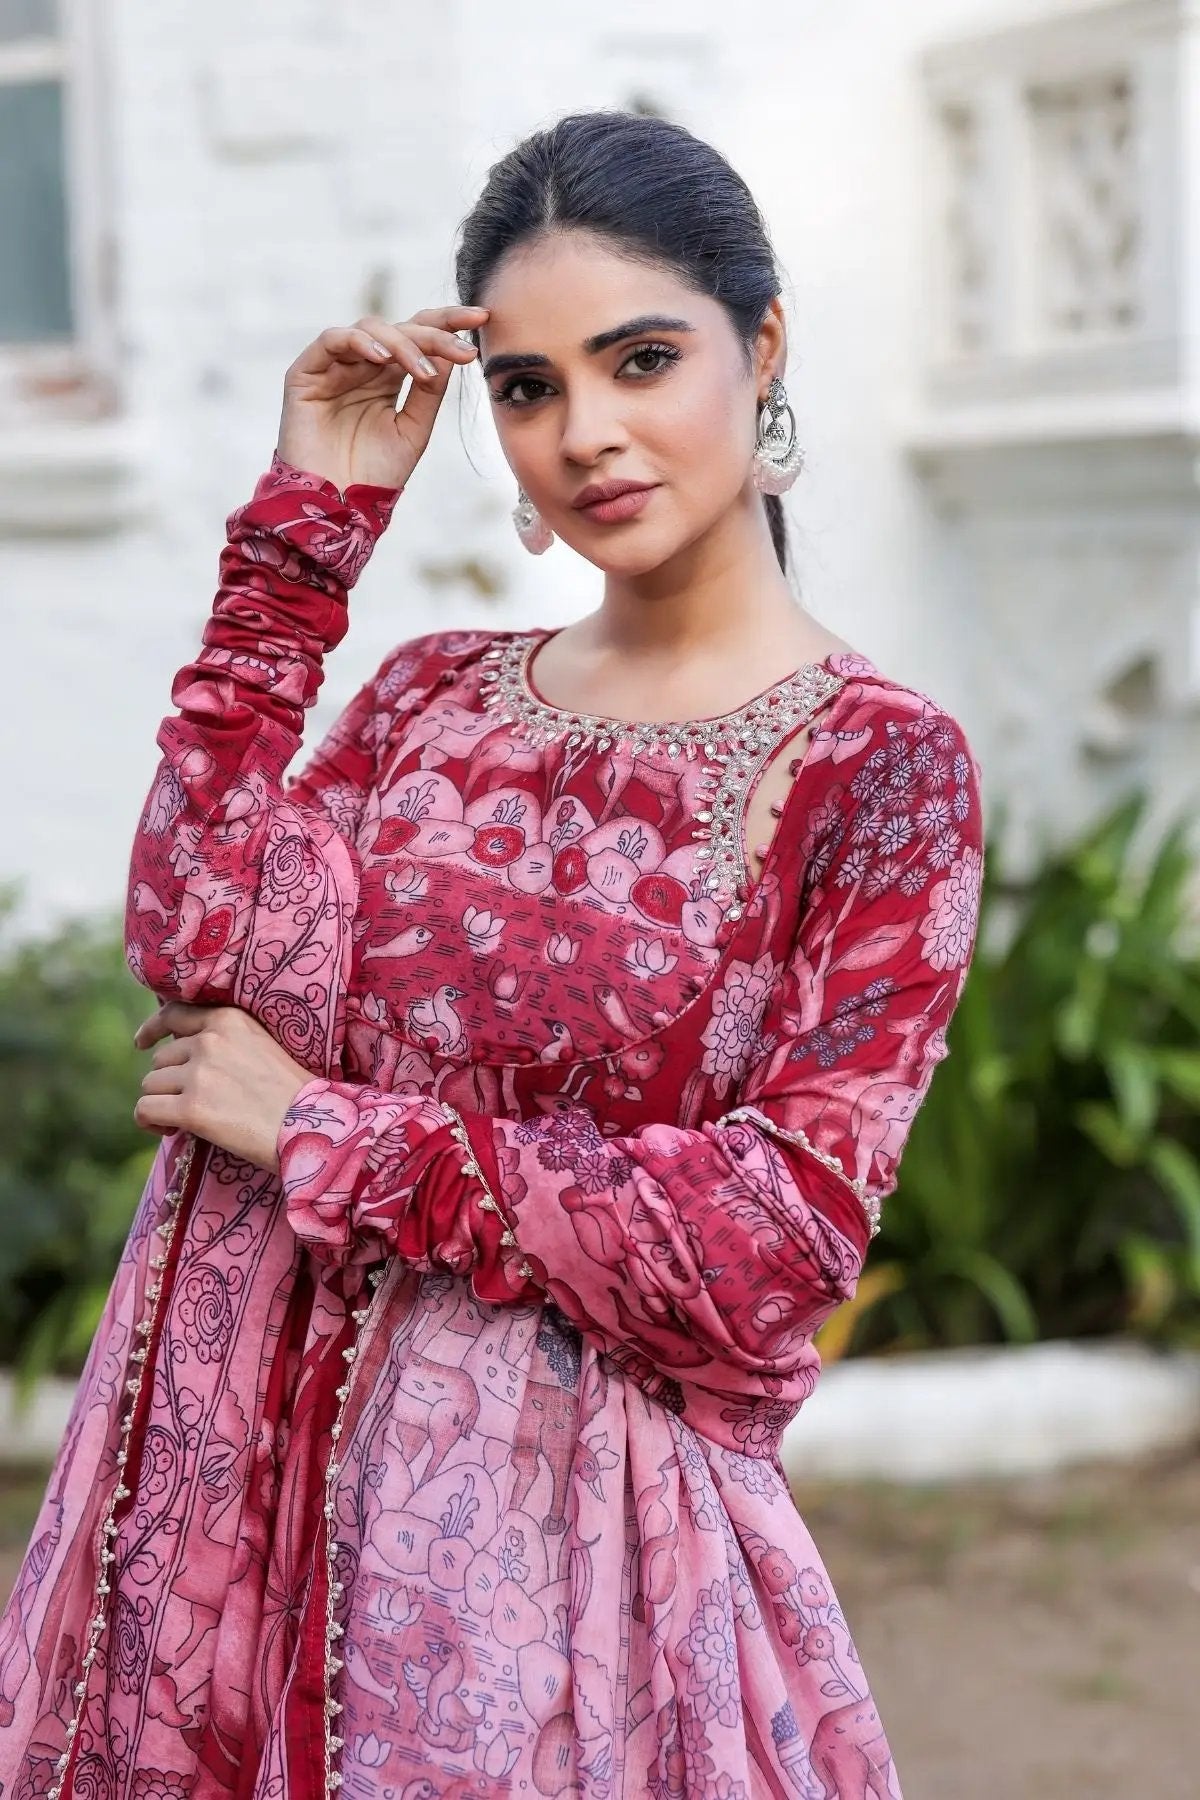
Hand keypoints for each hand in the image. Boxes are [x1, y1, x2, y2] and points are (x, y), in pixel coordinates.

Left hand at [133, 1001, 314, 1174]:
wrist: (311, 1126)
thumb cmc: (294, 1094)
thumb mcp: (262, 1046)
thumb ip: (225, 1042)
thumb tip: (183, 1056)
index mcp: (230, 1020)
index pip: (174, 1013)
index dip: (153, 1029)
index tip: (142, 1043)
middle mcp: (210, 1041)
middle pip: (161, 1059)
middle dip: (170, 1082)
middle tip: (190, 1104)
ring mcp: (199, 1074)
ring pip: (151, 1085)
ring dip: (162, 1103)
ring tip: (183, 1122)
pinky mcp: (191, 1108)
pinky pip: (146, 1109)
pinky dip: (151, 1123)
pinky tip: (170, 1132)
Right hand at [276, 305, 490, 492]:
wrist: (335, 506)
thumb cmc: (373, 474)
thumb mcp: (414, 429)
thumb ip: (430, 390)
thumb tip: (453, 351)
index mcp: (386, 377)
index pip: (418, 336)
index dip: (448, 323)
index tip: (482, 317)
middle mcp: (361, 366)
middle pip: (400, 329)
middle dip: (434, 336)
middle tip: (462, 352)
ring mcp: (333, 367)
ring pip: (370, 329)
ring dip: (402, 343)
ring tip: (422, 369)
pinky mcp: (305, 373)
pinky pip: (332, 340)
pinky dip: (359, 342)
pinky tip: (382, 358)